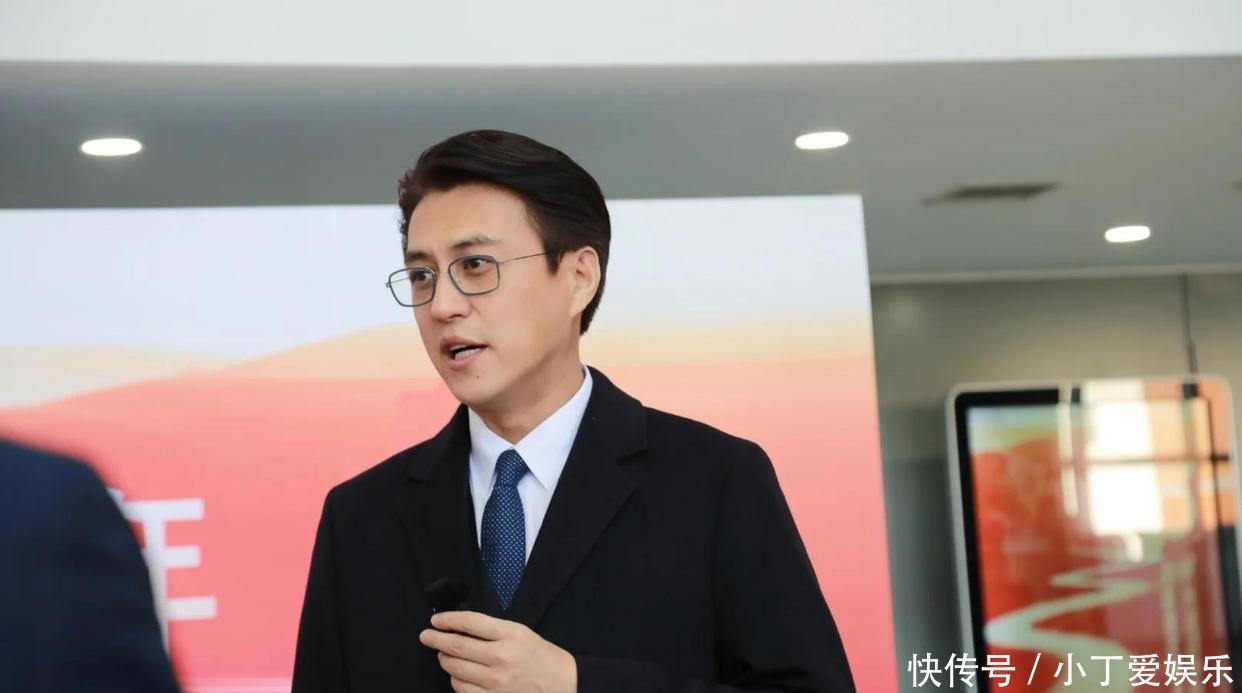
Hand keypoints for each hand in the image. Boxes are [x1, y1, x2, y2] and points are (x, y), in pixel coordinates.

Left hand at [420, 610, 576, 692]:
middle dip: (436, 640)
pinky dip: (456, 681)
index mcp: (511, 635)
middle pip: (457, 647)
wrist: (563, 686)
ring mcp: (495, 683)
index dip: (448, 620)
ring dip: (446, 662)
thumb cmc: (541, 657)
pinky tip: (460, 676)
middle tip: (426, 636)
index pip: (470, 623)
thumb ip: (492, 630)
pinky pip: (462, 690)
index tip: (435, 620)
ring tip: (445, 657)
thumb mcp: (521, 633)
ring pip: (455, 670)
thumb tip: (459, 628)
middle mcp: (501, 658)